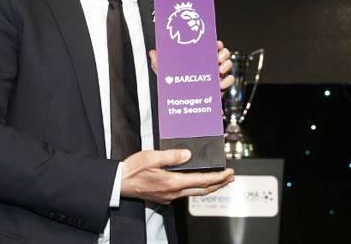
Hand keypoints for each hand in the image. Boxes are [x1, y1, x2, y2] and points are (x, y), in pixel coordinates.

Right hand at [120, 149, 234, 203]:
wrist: (119, 183)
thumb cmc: (133, 169)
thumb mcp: (152, 157)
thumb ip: (171, 156)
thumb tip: (188, 155)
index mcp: (172, 182)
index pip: (202, 181)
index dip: (218, 177)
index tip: (229, 173)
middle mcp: (173, 192)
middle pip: (203, 189)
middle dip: (219, 184)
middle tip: (230, 178)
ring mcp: (169, 196)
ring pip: (195, 192)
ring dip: (209, 186)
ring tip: (219, 180)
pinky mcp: (164, 196)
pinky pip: (186, 193)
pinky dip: (197, 187)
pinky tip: (198, 182)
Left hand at [149, 40, 234, 93]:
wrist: (183, 106)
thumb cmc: (175, 86)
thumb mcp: (165, 74)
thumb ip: (158, 63)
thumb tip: (152, 52)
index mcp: (199, 58)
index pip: (211, 46)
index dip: (215, 43)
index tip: (215, 44)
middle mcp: (210, 65)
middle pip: (223, 53)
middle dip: (223, 53)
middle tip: (218, 58)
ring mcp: (217, 75)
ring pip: (228, 64)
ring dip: (226, 65)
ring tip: (219, 71)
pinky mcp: (220, 87)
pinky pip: (230, 80)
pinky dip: (228, 81)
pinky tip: (220, 84)